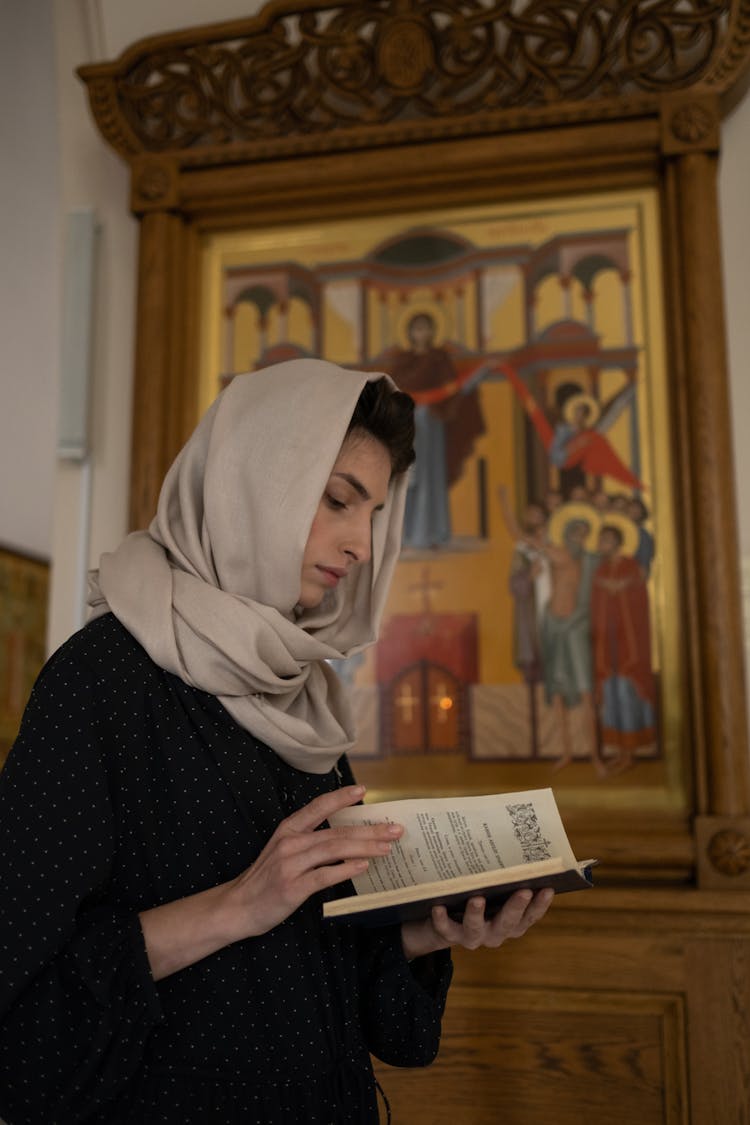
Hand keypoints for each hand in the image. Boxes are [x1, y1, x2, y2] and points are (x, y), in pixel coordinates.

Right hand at [227, 785, 402, 939]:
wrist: (237, 906)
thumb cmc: (265, 879)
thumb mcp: (283, 851)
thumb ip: (310, 842)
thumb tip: (348, 839)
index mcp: (289, 829)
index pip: (318, 806)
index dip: (341, 797)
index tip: (363, 790)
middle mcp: (290, 842)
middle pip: (336, 831)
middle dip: (369, 829)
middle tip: (395, 829)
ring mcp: (290, 864)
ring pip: (333, 849)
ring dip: (364, 847)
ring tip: (387, 847)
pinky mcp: (292, 887)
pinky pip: (324, 875)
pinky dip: (345, 869)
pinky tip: (363, 867)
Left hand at [401, 887, 553, 960]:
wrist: (442, 923)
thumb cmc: (474, 897)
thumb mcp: (491, 888)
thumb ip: (502, 875)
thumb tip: (512, 840)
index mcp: (510, 922)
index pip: (530, 916)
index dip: (540, 905)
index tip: (548, 888)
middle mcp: (495, 932)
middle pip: (508, 924)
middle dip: (516, 908)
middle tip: (523, 891)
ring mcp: (473, 936)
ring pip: (476, 929)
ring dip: (477, 915)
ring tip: (477, 898)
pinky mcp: (449, 935)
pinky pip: (446, 930)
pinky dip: (443, 920)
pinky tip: (439, 907)